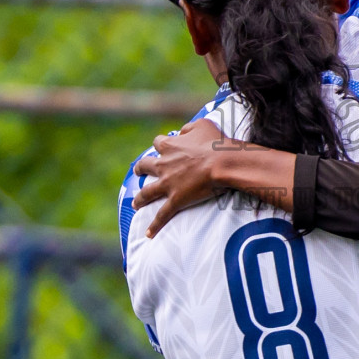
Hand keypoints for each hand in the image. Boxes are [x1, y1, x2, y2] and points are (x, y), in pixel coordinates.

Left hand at [133, 119, 229, 236]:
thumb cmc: (215, 142)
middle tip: (138, 172)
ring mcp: (168, 183)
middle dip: (140, 169)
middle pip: (144, 166)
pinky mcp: (176, 199)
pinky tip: (148, 234)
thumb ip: (188, 127)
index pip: (158, 143)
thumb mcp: (202, 124)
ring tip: (135, 204)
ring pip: (147, 192)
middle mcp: (164, 164)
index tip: (163, 147)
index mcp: (169, 146)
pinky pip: (162, 215)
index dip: (160, 145)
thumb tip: (182, 131)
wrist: (223, 162)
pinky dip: (154, 225)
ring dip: (139, 199)